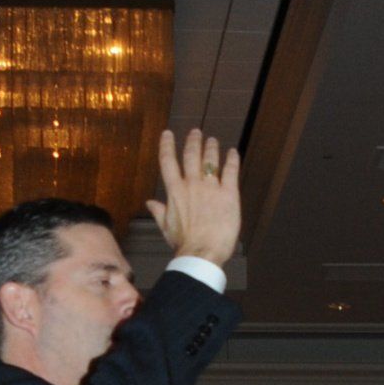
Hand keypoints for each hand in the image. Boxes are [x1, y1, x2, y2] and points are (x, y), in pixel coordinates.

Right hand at [146, 125, 241, 266]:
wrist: (202, 252)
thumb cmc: (183, 243)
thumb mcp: (167, 227)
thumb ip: (159, 212)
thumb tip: (150, 203)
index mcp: (174, 191)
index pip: (168, 162)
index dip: (167, 145)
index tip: (168, 134)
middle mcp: (191, 184)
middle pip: (191, 156)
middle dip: (193, 142)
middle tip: (196, 132)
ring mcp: (211, 188)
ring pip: (210, 161)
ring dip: (211, 148)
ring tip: (212, 140)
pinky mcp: (229, 194)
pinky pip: (231, 172)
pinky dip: (232, 160)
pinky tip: (233, 152)